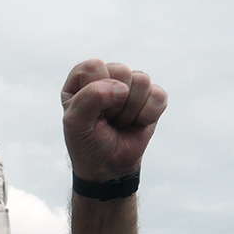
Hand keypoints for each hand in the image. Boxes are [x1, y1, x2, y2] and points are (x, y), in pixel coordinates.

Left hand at [60, 60, 166, 181]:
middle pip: (121, 71)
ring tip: (119, 122)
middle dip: (115, 104)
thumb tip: (121, 88)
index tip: (91, 113)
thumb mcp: (75, 123)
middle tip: (107, 120)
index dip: (95, 92)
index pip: (94, 67)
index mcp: (82, 78)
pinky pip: (158, 96)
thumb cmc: (87, 143)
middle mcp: (107, 76)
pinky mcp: (151, 97)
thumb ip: (89, 97)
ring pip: (142, 81)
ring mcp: (131, 85)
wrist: (108, 166)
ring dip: (129, 111)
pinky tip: (135, 123)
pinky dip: (147, 116)